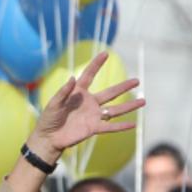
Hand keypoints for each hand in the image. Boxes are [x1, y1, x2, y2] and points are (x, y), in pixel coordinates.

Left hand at [29, 51, 143, 160]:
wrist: (49, 138)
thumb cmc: (48, 118)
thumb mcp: (53, 103)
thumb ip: (63, 92)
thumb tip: (72, 78)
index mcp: (78, 92)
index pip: (89, 75)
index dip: (97, 64)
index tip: (106, 53)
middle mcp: (89, 103)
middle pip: (110, 93)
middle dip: (124, 87)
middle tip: (137, 80)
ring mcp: (93, 115)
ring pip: (115, 110)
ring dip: (129, 106)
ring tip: (143, 101)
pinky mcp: (93, 128)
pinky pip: (110, 127)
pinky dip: (121, 126)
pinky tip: (134, 124)